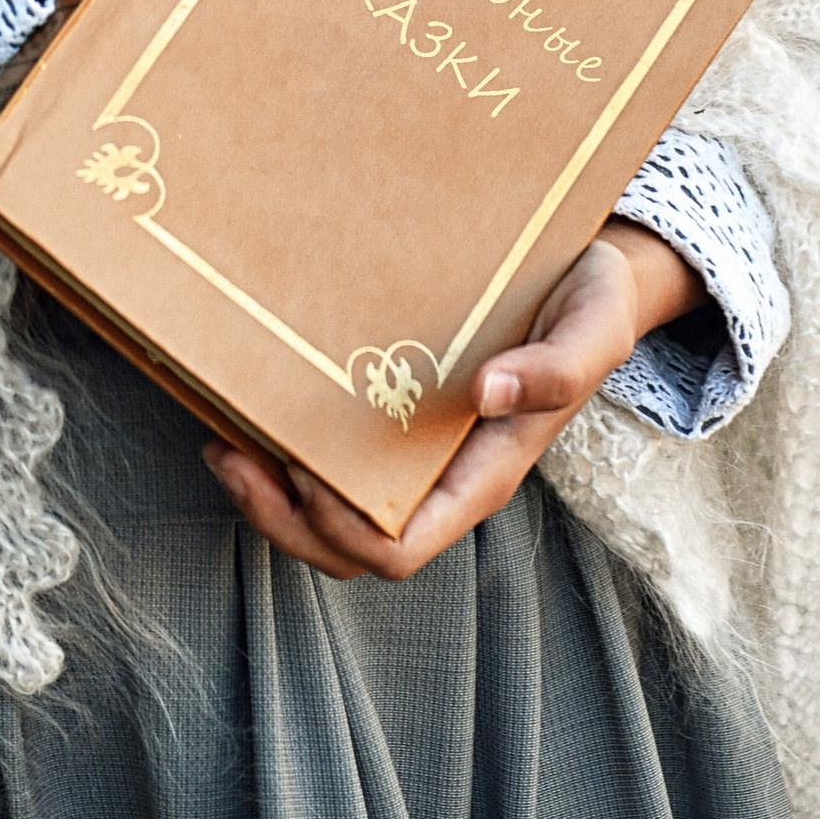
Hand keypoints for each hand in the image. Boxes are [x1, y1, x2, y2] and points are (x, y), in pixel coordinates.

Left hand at [200, 221, 700, 580]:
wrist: (598, 271)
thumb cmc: (594, 304)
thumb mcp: (593, 331)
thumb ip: (555, 371)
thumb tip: (488, 392)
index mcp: (484, 474)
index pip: (401, 547)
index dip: (341, 529)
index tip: (296, 471)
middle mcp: (443, 474)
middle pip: (352, 547)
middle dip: (282, 519)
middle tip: (227, 456)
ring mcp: (418, 451)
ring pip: (334, 513)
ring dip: (270, 492)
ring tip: (221, 438)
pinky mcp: (398, 414)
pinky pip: (335, 456)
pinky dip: (283, 447)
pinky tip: (251, 403)